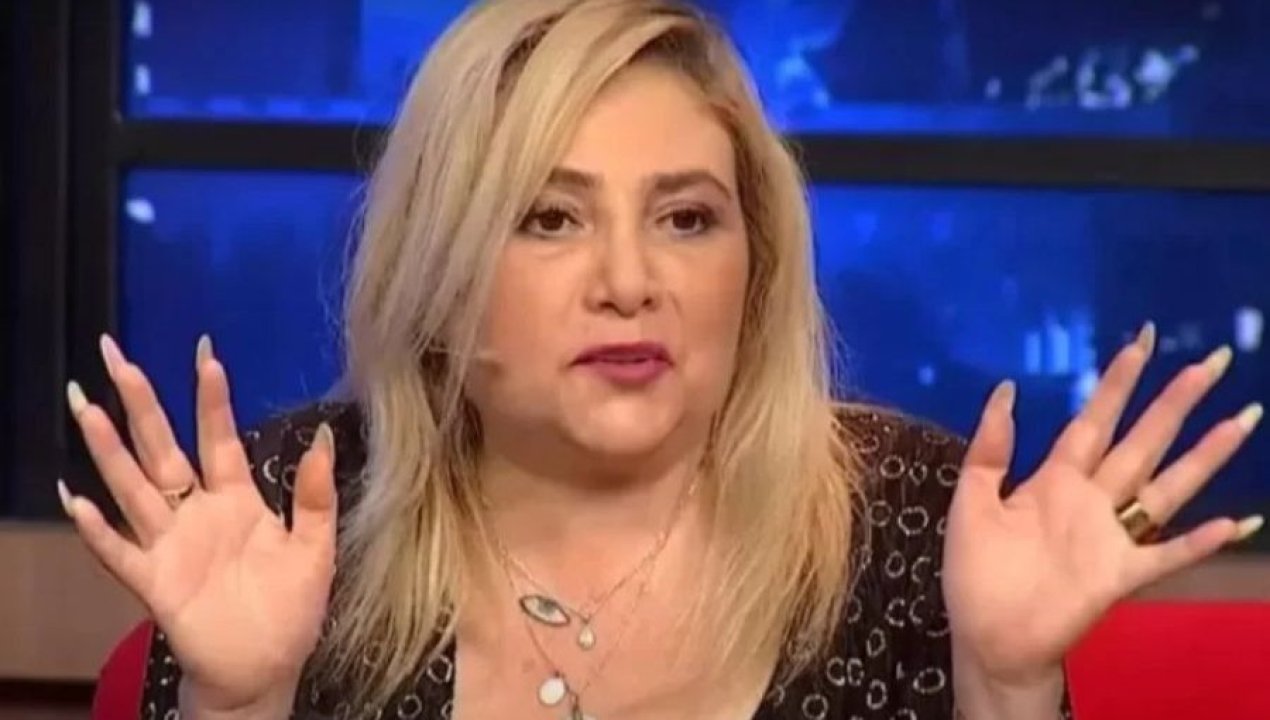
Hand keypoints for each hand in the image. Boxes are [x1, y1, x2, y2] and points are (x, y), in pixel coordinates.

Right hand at [61, 335, 336, 711]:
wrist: (268, 669)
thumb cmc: (291, 608)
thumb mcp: (316, 548)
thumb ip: (316, 494)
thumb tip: (324, 433)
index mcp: (237, 499)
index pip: (218, 437)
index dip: (211, 397)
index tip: (205, 352)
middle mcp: (196, 513)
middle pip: (162, 448)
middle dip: (140, 403)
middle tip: (115, 354)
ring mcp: (170, 545)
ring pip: (133, 487)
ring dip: (108, 449)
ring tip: (85, 406)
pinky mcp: (154, 583)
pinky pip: (120, 553)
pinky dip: (97, 529)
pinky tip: (77, 499)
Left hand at [943, 323, 1262, 685]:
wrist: (985, 636)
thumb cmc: (975, 572)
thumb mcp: (970, 500)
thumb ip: (990, 448)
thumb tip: (1005, 388)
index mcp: (1054, 478)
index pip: (1094, 419)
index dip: (1117, 382)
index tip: (1141, 341)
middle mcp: (1092, 499)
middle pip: (1142, 440)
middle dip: (1175, 401)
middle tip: (1212, 360)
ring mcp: (1111, 536)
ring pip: (1167, 486)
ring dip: (1205, 455)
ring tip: (1243, 419)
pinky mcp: (1120, 575)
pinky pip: (1166, 555)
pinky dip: (1199, 542)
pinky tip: (1235, 521)